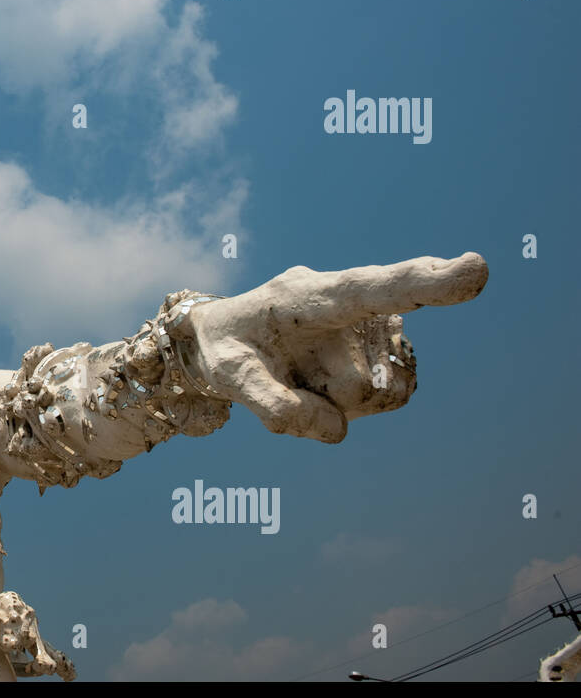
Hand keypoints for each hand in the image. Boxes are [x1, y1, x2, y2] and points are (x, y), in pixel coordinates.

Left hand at [183, 253, 487, 442]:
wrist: (222, 338)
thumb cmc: (224, 349)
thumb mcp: (228, 378)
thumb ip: (273, 407)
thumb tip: (338, 429)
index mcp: (308, 294)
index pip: (372, 288)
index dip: (424, 282)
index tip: (476, 269)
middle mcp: (347, 302)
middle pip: (367, 381)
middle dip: (325, 401)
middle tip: (279, 379)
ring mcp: (369, 325)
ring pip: (382, 392)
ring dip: (337, 402)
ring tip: (297, 378)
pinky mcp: (382, 346)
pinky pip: (386, 396)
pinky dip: (349, 404)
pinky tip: (319, 382)